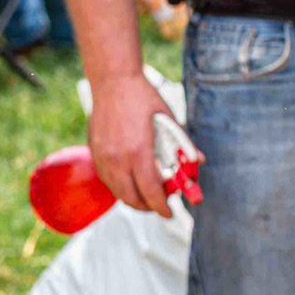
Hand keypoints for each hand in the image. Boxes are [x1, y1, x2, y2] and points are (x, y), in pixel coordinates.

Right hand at [88, 73, 185, 216]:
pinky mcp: (94, 152)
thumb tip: (200, 161)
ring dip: (133, 199)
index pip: (151, 191)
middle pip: (131, 198)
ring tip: (148, 195)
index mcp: (139, 152)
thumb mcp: (169, 120)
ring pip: (117, 191)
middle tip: (161, 205)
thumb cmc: (144, 98)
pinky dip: (120, 186)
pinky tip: (131, 182)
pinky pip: (107, 179)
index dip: (162, 206)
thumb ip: (183, 145)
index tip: (170, 213)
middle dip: (148, 207)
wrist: (113, 82)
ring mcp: (103, 156)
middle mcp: (117, 158)